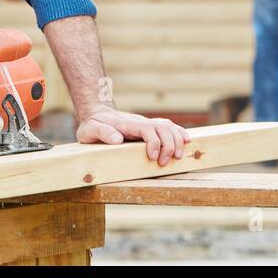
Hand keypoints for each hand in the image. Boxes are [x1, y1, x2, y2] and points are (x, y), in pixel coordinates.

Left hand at [76, 107, 192, 166]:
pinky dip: (179, 132)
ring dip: (176, 141)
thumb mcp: (90, 130)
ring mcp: (146, 124)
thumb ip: (102, 133)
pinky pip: (168, 126)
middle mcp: (140, 122)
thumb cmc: (92, 125)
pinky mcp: (149, 127)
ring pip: (168, 127)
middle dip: (168, 145)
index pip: (147, 129)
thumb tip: (117, 139)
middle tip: (164, 163)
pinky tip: (187, 140)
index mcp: (127, 124)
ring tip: (178, 157)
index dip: (153, 143)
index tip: (152, 158)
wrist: (96, 115)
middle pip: (162, 128)